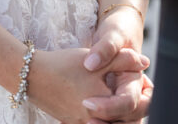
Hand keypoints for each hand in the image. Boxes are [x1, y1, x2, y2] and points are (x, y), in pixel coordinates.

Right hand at [27, 46, 147, 123]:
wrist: (33, 75)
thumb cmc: (65, 66)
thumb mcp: (96, 59)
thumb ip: (123, 60)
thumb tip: (145, 63)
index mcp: (103, 107)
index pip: (130, 108)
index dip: (139, 96)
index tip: (143, 86)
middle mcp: (93, 120)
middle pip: (118, 120)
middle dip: (125, 110)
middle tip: (132, 92)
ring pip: (103, 122)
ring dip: (111, 114)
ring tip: (114, 98)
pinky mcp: (70, 123)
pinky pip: (90, 123)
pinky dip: (97, 117)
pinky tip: (96, 104)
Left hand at [82, 6, 151, 122]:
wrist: (118, 31)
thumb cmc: (118, 29)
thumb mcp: (112, 34)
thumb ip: (105, 49)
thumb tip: (91, 64)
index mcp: (136, 80)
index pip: (128, 102)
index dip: (109, 106)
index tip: (86, 102)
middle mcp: (132, 94)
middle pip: (128, 121)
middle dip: (107, 123)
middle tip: (86, 121)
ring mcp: (122, 102)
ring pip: (117, 123)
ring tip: (80, 123)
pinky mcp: (110, 105)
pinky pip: (106, 120)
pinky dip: (92, 122)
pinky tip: (74, 120)